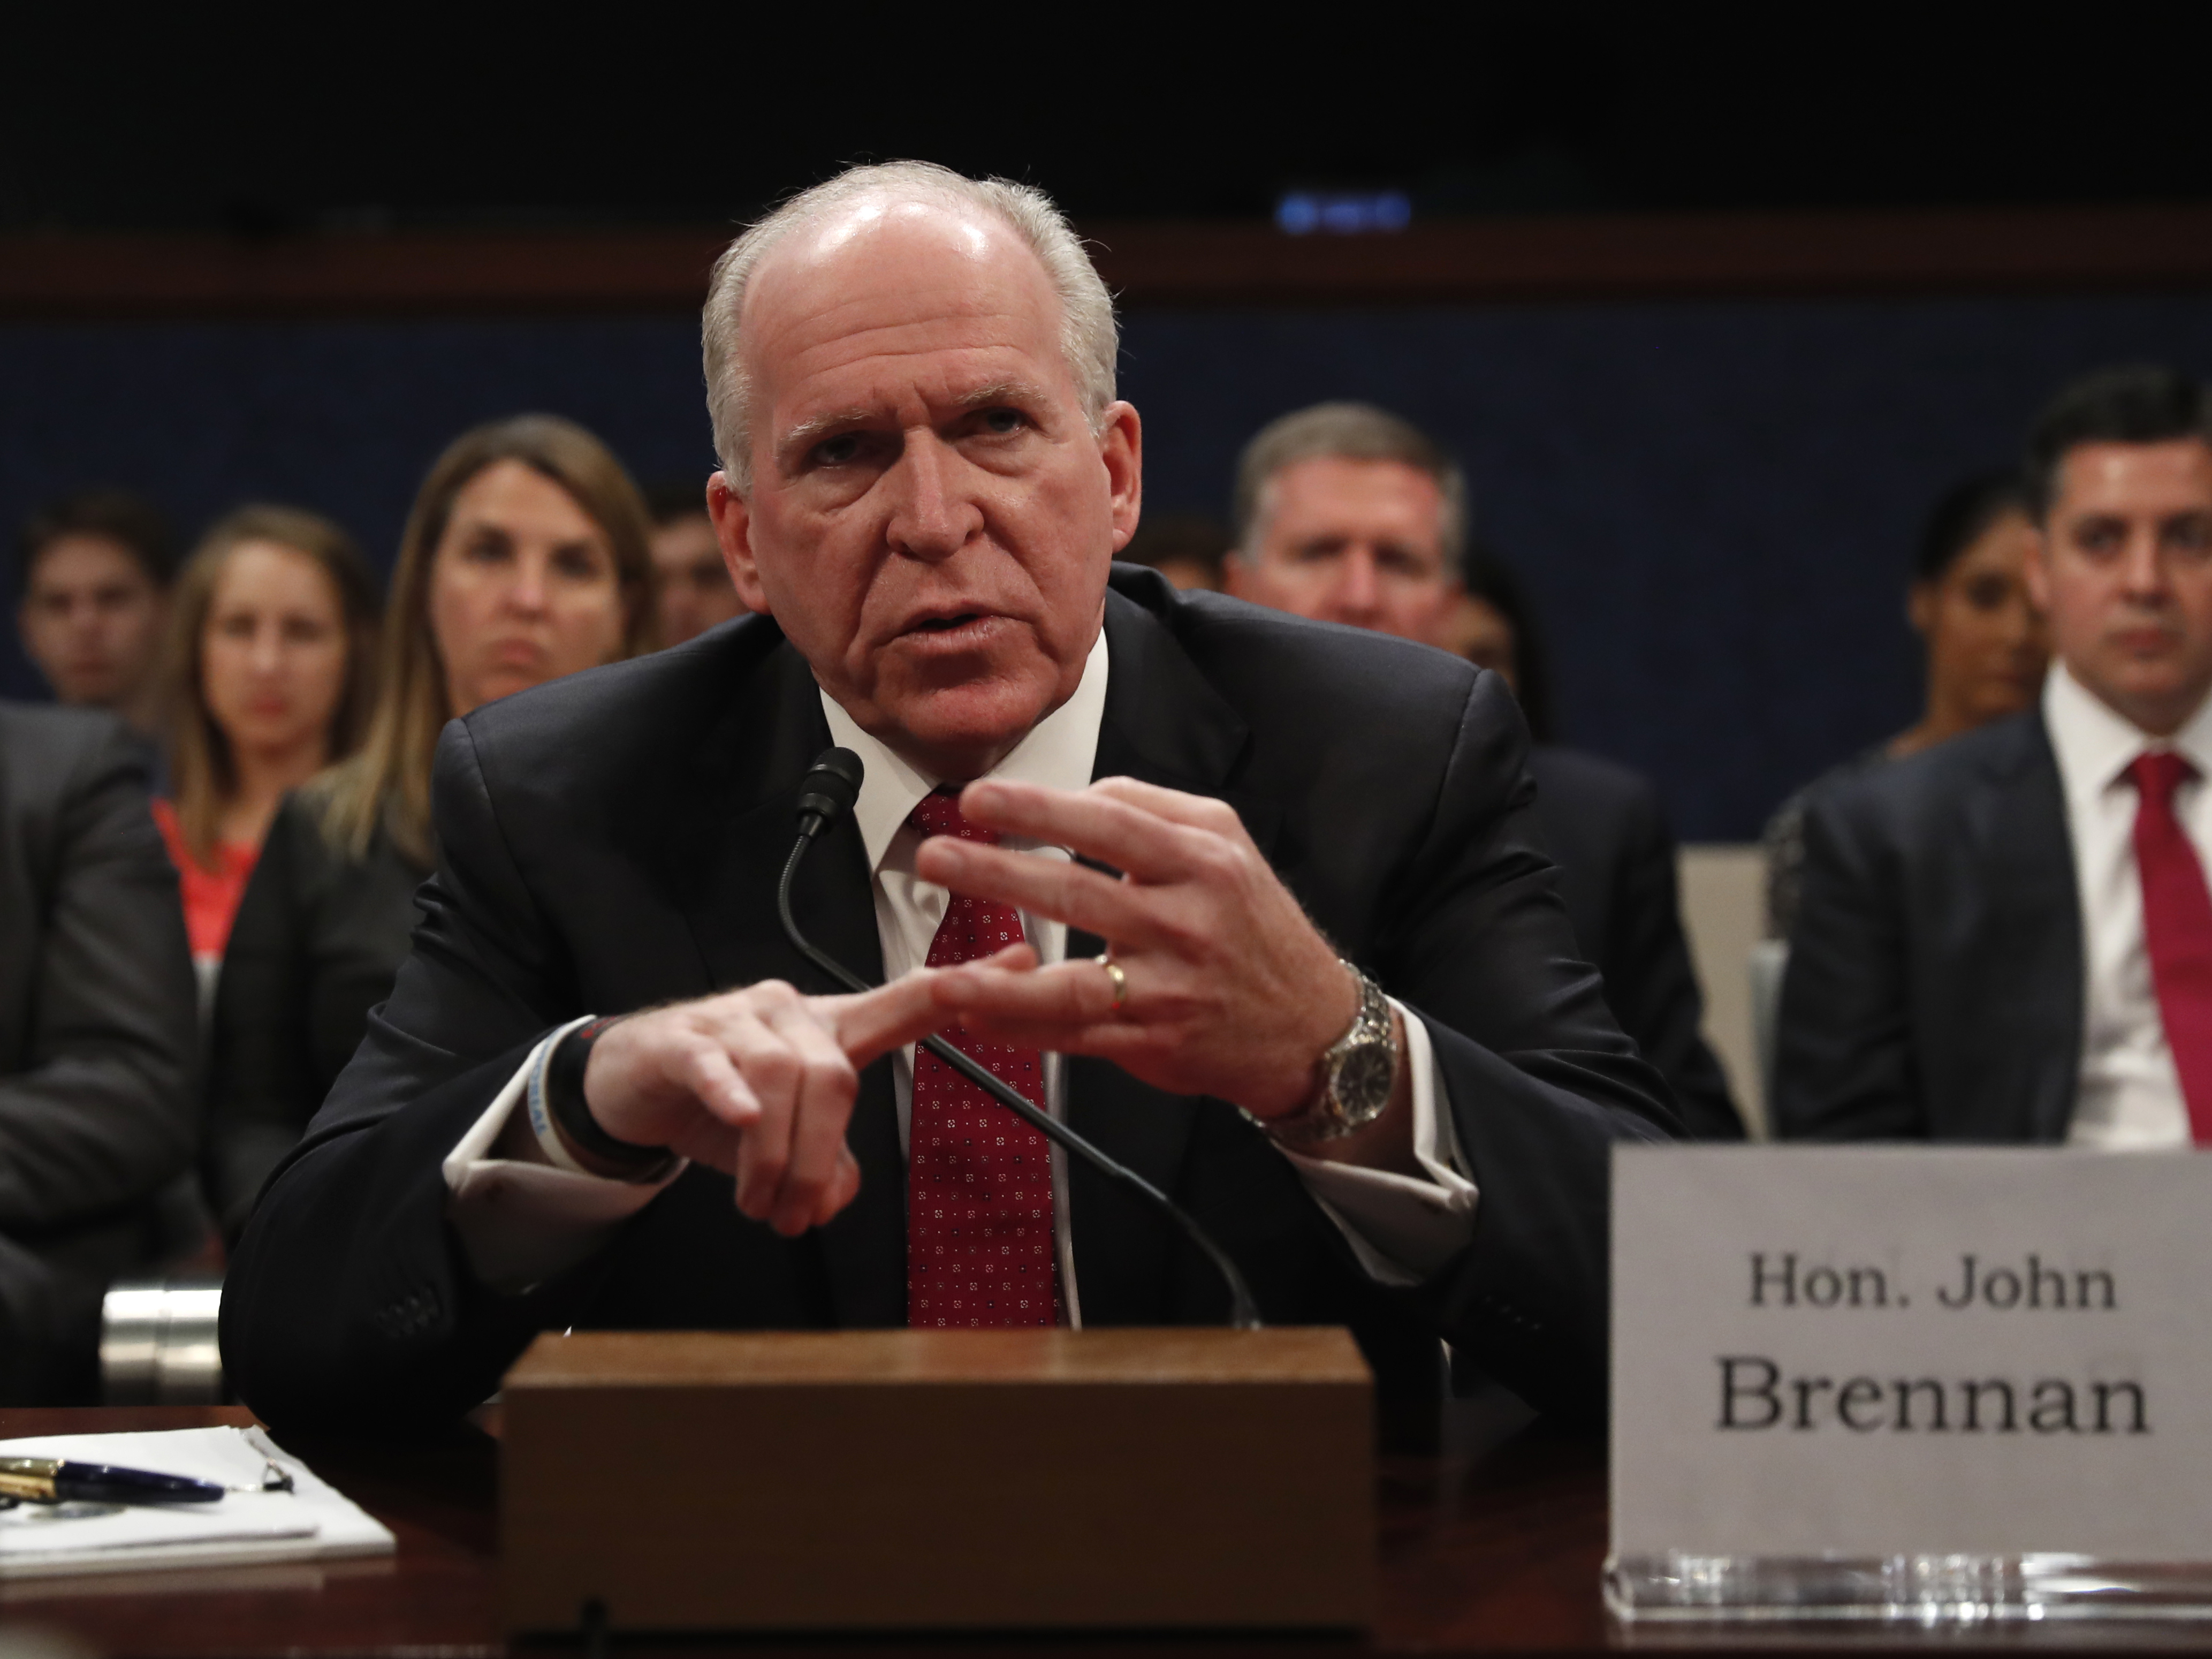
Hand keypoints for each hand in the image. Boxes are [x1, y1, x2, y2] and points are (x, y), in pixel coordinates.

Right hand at [581, 949, 1031, 1234]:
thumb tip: (831, 1202)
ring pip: (783, 1079)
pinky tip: (744, 1120)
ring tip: (759, 1204)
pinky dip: (734, 1094)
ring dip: (775, 1156)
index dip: (964, 986)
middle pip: (836, 1078)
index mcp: (831, 1031)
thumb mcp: (786, 1144)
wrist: (632, 1084)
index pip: (907, 1001)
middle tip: (793, 1216)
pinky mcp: (684, 1038)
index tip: (1024, 963)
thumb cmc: (724, 1104)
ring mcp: (737, 1021)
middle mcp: (792, 1013)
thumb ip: (828, 1167)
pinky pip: (717, 1062)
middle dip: (822, 1158)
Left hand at [914, 776, 1356, 1120]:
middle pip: (1077, 895)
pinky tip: (975, 1016)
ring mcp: (1169, 989)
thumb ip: (1152, 809)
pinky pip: (1077, 1035)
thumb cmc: (1255, 927)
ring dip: (997, 984)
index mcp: (1200, 862)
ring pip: (1072, 984)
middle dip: (996, 874)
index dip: (1039, 810)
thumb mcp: (1227, 844)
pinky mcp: (1156, 1042)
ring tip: (939, 975)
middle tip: (936, 857)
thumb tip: (1077, 797)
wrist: (1313, 1024)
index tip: (980, 799)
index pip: (1108, 825)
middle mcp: (1186, 923)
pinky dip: (1022, 1028)